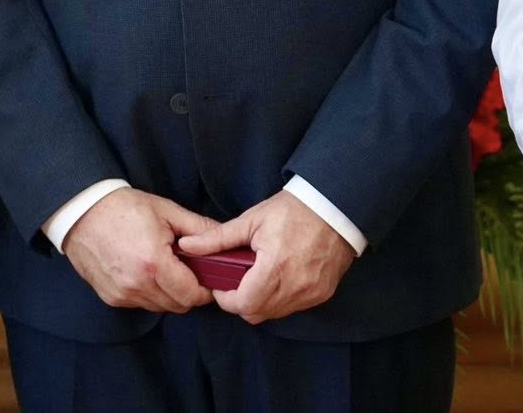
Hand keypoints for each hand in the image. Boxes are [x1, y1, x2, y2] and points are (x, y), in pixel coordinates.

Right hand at [62, 187, 218, 313]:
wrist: (81, 212)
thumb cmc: (124, 208)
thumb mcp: (167, 211)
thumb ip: (199, 228)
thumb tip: (225, 238)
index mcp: (154, 264)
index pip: (192, 296)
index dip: (205, 289)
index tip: (207, 275)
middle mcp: (137, 285)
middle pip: (178, 306)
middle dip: (189, 291)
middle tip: (189, 269)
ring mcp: (122, 294)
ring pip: (160, 307)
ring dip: (169, 293)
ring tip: (166, 267)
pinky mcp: (111, 297)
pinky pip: (141, 303)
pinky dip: (149, 293)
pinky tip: (146, 271)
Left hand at [180, 190, 355, 323]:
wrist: (335, 207)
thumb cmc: (292, 211)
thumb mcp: (252, 220)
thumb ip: (217, 239)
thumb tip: (186, 245)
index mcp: (274, 268)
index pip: (242, 304)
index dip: (226, 298)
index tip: (222, 284)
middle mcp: (295, 287)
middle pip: (256, 313)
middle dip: (241, 301)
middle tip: (238, 281)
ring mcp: (311, 294)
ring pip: (275, 314)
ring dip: (261, 302)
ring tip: (258, 277)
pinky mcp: (322, 294)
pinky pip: (294, 308)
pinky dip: (281, 299)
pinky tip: (279, 279)